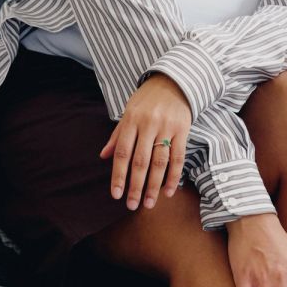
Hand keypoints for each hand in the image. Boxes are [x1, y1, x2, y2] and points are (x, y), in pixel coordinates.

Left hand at [100, 73, 190, 209]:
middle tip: (132, 205)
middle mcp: (148, 124)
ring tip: (148, 203)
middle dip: (135, 186)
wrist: (174, 81)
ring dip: (153, 186)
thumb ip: (118, 135)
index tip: (116, 194)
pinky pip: (178, 157)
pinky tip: (169, 191)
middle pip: (140, 161)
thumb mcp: (128, 112)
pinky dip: (174, 176)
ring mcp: (167, 127)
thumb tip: (103, 156)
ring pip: (159, 162)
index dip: (118, 175)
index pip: (122, 153)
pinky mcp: (183, 129)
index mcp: (131, 121)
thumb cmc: (147, 99)